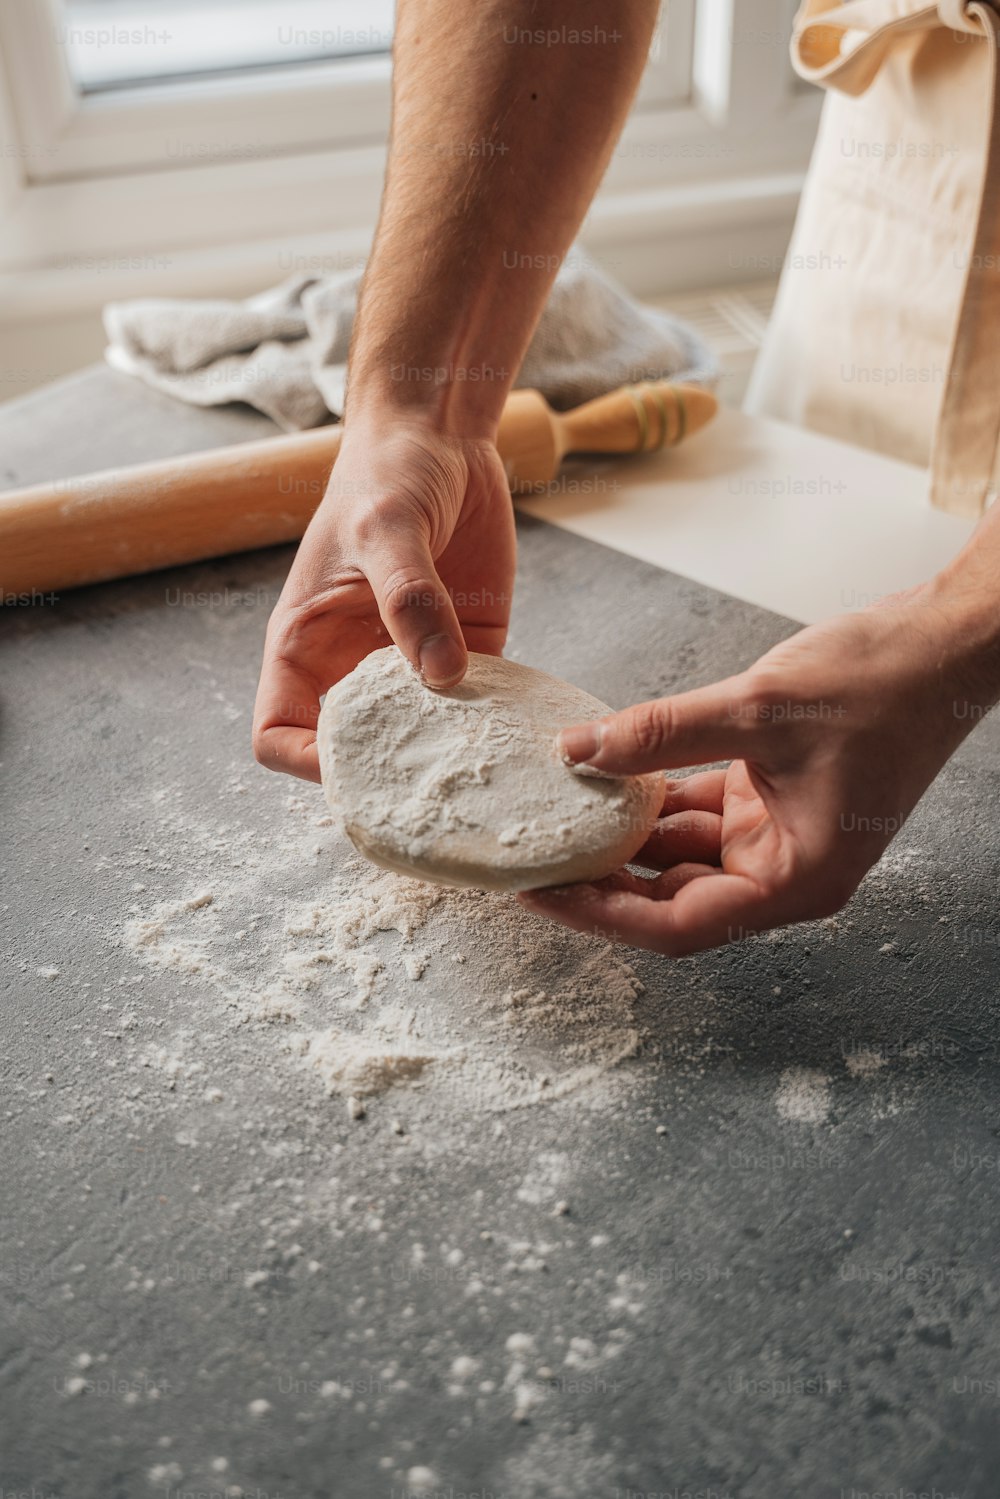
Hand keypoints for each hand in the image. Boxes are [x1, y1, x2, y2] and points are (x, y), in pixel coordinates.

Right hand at [253, 415, 515, 780]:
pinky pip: (479, 707)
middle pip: (356, 753)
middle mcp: (355, 666)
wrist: (440, 438)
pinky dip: (497, 723)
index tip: (358, 768)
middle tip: (439, 788)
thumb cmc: (385, 475)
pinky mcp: (469, 653)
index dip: (307, 761)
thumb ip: (410, 598)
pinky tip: (523, 732)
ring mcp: (413, 665)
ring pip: (424, 740)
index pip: (280, 733)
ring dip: (452, 756)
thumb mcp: (387, 528)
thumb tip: (441, 676)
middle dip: (389, 777)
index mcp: (306, 645)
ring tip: (489, 770)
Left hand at [519, 590, 991, 953]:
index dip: (600, 914)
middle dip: (600, 878)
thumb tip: (577, 751)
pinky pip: (693, 808)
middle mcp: (783, 870)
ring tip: (550, 815)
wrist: (943, 643)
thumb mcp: (757, 710)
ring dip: (619, 833)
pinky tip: (600, 771)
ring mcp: (776, 832)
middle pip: (670, 897)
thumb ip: (661, 733)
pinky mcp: (769, 793)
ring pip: (676, 851)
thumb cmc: (881, 686)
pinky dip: (649, 792)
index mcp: (795, 882)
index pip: (676, 924)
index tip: (540, 895)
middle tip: (529, 857)